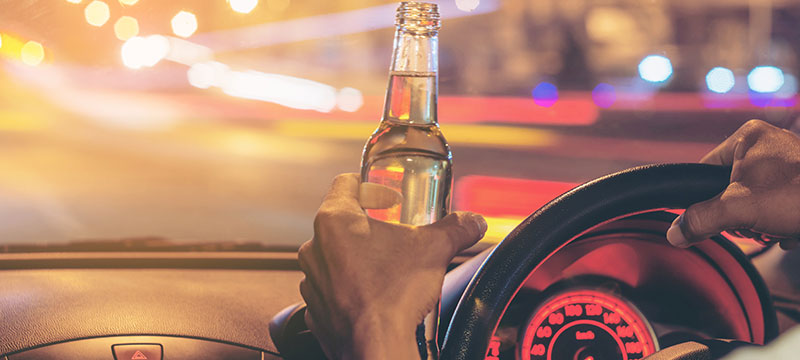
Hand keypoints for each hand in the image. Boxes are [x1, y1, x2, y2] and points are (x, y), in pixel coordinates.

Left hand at [298, 173, 486, 359]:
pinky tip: (375, 294)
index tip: (388, 199)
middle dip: (371, 227)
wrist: (377, 346)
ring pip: (335, 257)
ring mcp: (313, 280)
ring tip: (388, 268)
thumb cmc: (394, 295)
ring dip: (359, 258)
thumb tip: (472, 222)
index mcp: (335, 221)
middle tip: (397, 235)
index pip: (345, 183)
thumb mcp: (434, 249)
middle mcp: (315, 247)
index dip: (371, 187)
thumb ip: (456, 228)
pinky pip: (333, 289)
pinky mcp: (317, 308)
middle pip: (341, 223)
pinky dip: (351, 288)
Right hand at [666, 119, 799, 249]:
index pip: (704, 170)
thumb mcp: (738, 208)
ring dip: (760, 221)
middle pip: (729, 188)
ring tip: (776, 225)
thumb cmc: (799, 195)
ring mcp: (788, 161)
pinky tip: (789, 226)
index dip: (705, 198)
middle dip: (740, 214)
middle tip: (753, 222)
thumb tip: (675, 232)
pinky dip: (779, 221)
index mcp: (748, 136)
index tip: (714, 217)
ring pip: (753, 200)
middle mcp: (767, 143)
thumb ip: (700, 219)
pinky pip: (776, 204)